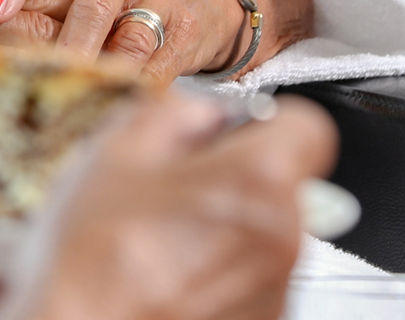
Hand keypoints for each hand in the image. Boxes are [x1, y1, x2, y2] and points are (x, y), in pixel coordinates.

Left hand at [0, 0, 250, 80]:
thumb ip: (25, 4)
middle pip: (91, 6)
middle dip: (70, 45)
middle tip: (47, 75)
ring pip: (131, 38)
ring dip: (108, 73)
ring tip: (83, 100)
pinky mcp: (184, 28)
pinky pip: (161, 66)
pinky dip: (138, 90)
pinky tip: (118, 110)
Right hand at [0, 92, 337, 319]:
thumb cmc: (96, 252)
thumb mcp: (117, 147)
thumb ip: (175, 112)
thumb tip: (201, 112)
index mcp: (256, 182)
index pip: (308, 128)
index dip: (265, 121)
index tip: (231, 130)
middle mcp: (283, 241)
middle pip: (277, 185)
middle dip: (230, 177)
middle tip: (170, 184)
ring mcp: (274, 292)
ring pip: (261, 234)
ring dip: (221, 227)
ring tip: (158, 236)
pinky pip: (248, 280)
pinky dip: (215, 271)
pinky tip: (164, 272)